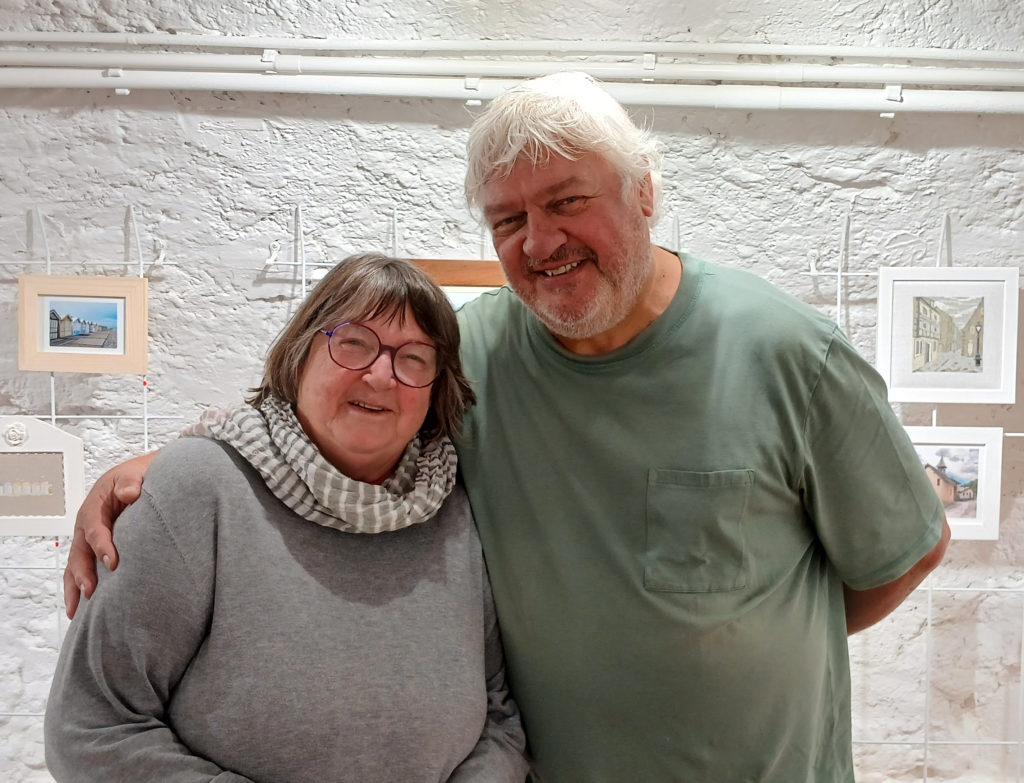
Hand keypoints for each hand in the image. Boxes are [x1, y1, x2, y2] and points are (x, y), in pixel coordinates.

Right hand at [63, 452, 155, 618]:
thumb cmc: (136, 477)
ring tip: (77, 610)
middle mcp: (87, 525)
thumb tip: (129, 492)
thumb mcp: (134, 473)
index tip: (113, 562)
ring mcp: (88, 539)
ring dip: (76, 586)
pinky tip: (82, 607)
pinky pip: (84, 568)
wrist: (140, 479)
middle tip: (90, 591)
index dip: (102, 545)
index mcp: (94, 507)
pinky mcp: (95, 549)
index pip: (95, 528)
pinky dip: (80, 586)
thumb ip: (131, 481)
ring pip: (76, 564)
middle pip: (80, 551)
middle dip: (83, 572)